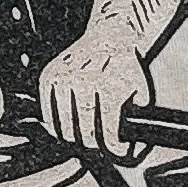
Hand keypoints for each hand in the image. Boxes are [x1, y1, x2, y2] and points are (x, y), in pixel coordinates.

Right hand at [39, 28, 149, 155]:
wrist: (107, 34)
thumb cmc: (124, 63)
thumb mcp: (140, 88)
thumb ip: (137, 114)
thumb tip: (133, 137)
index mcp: (108, 87)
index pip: (108, 131)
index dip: (113, 147)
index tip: (116, 152)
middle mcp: (84, 83)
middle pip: (84, 131)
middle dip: (92, 145)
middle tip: (98, 147)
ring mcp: (64, 79)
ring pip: (63, 124)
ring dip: (72, 138)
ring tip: (81, 140)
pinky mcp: (49, 76)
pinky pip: (46, 109)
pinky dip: (53, 122)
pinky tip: (62, 127)